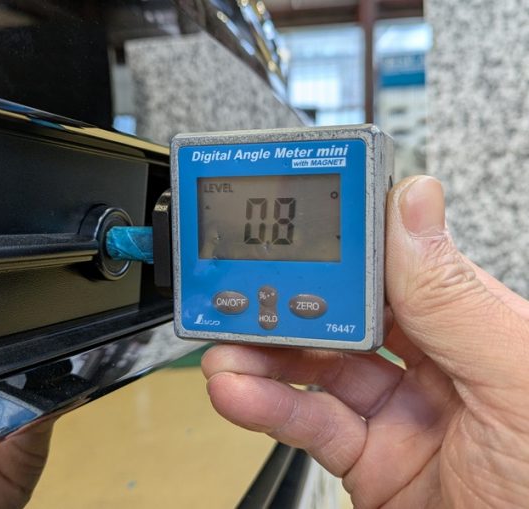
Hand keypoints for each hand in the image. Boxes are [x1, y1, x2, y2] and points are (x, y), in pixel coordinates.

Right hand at [203, 176, 528, 507]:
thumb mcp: (513, 377)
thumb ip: (453, 297)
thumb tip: (412, 203)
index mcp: (472, 326)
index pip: (397, 265)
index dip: (343, 244)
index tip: (293, 227)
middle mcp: (432, 362)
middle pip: (342, 315)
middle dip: (286, 301)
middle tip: (240, 291)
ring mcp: (396, 411)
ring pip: (315, 367)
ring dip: (262, 357)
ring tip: (226, 351)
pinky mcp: (366, 457)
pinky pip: (308, 423)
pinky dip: (267, 407)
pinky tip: (239, 392)